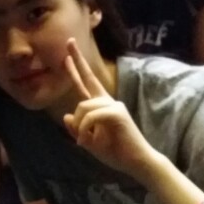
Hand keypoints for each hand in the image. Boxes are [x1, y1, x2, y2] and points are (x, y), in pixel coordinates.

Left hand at [62, 39, 158, 175]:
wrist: (137, 163)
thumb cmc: (116, 153)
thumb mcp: (90, 142)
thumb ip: (78, 129)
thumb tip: (66, 116)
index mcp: (101, 107)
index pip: (86, 84)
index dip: (76, 69)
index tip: (66, 55)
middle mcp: (107, 102)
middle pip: (89, 78)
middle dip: (77, 59)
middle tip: (69, 41)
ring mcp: (114, 105)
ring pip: (83, 106)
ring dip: (78, 126)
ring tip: (84, 141)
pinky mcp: (117, 113)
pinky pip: (90, 116)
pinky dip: (84, 129)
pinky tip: (86, 141)